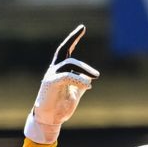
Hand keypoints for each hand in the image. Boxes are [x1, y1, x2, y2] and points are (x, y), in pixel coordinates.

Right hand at [24, 24, 99, 143]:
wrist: (50, 119)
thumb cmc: (61, 106)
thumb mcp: (76, 92)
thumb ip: (81, 82)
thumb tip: (89, 77)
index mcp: (60, 70)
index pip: (66, 49)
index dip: (73, 38)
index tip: (82, 27)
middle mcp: (54, 70)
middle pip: (67, 55)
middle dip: (83, 61)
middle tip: (97, 75)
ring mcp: (51, 76)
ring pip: (68, 64)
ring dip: (84, 70)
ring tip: (95, 78)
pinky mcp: (50, 84)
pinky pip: (66, 76)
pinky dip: (78, 80)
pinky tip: (88, 86)